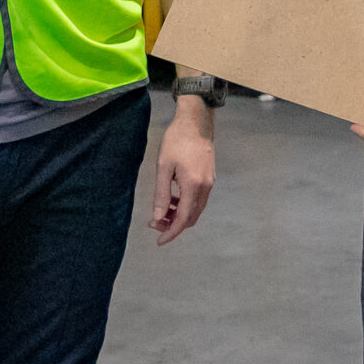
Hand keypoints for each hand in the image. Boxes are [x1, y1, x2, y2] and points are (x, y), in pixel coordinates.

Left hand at [150, 101, 215, 243]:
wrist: (196, 122)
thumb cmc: (176, 141)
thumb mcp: (163, 168)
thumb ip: (162, 194)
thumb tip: (158, 217)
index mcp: (193, 186)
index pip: (184, 219)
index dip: (171, 232)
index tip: (159, 241)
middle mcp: (205, 187)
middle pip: (192, 217)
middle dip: (173, 225)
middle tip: (154, 222)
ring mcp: (209, 183)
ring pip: (196, 209)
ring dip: (179, 215)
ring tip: (162, 210)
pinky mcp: (209, 177)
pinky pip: (198, 200)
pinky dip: (185, 205)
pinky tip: (173, 198)